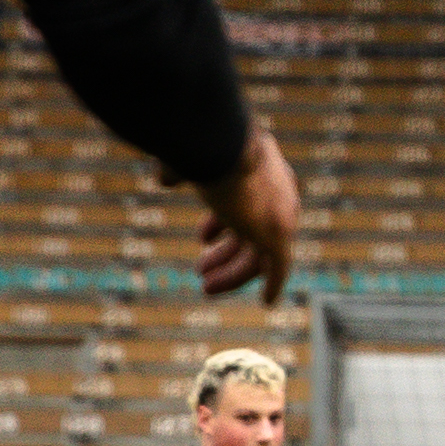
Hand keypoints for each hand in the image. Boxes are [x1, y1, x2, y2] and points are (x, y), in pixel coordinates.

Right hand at [183, 128, 299, 304]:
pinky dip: (274, 283)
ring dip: (232, 272)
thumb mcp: (189, 157)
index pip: (245, 203)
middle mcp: (276, 192)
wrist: (222, 144)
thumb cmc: (199, 145)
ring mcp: (278, 213)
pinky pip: (279, 266)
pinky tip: (268, 301)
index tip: (202, 238)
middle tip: (200, 271)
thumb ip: (179, 169)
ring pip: (258, 252)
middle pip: (251, 231)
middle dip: (224, 253)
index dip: (221, 223)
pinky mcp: (276, 235)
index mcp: (259, 168)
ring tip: (205, 285)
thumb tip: (165, 178)